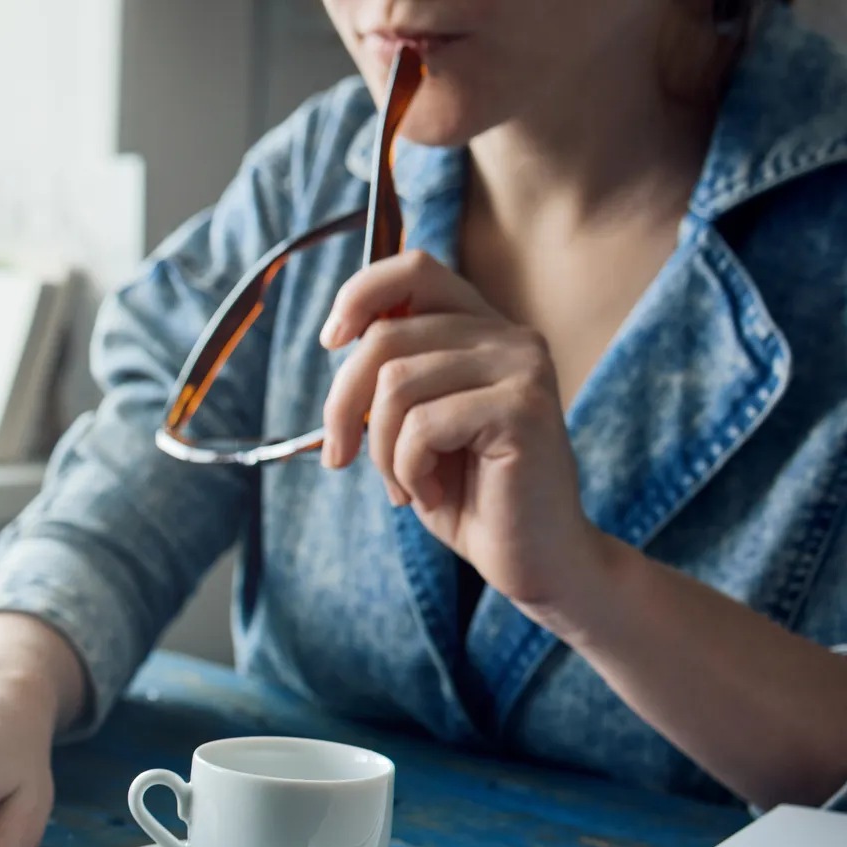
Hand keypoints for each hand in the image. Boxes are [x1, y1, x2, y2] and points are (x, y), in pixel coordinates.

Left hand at [317, 250, 604, 611]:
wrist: (534, 559)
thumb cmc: (467, 495)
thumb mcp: (412, 426)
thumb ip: (389, 377)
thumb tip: (339, 338)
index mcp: (482, 330)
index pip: (415, 268)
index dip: (360, 294)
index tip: (330, 342)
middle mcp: (509, 336)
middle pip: (385, 337)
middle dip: (343, 405)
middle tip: (341, 457)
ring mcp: (523, 367)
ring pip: (396, 384)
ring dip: (380, 448)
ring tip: (406, 482)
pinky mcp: (524, 407)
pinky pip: (422, 425)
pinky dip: (406, 469)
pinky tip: (431, 491)